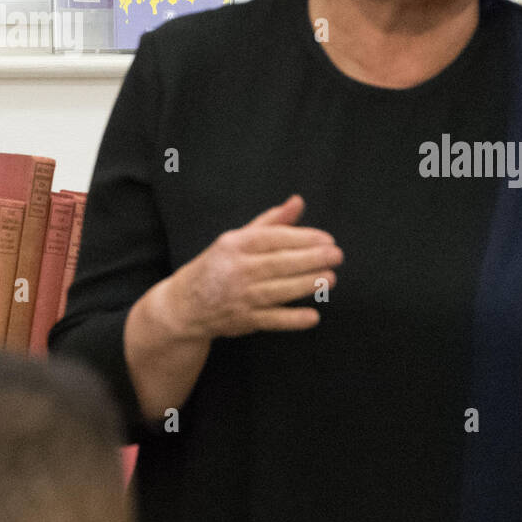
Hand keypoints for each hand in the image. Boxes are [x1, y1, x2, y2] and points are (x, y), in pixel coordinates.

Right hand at [164, 194, 341, 338]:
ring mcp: (240, 297)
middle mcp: (237, 270)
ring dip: (306, 285)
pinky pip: (272, 320)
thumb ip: (271, 222)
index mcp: (235, 245)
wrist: (185, 305)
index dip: (302, 238)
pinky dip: (292, 320)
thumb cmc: (219, 265)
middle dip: (311, 259)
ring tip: (331, 278)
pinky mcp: (244, 321)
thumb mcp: (238, 239)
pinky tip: (313, 316)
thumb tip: (298, 201)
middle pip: (278, 263)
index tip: (327, 239)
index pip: (273, 238)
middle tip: (336, 256)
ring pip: (278, 290)